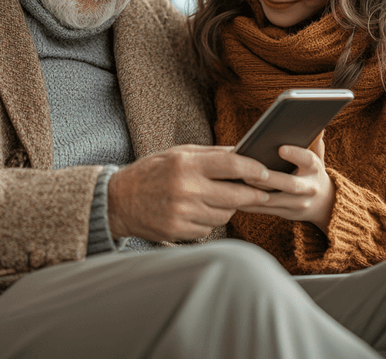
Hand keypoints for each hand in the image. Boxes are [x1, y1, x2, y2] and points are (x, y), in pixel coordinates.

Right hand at [107, 145, 271, 241]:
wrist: (119, 200)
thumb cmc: (152, 171)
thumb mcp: (178, 153)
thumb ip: (210, 154)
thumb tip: (243, 152)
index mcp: (186, 163)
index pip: (232, 165)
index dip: (254, 169)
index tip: (266, 172)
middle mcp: (186, 188)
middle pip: (236, 195)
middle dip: (253, 194)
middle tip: (262, 192)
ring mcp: (183, 213)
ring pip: (225, 214)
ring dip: (229, 207)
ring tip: (216, 198)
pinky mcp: (179, 231)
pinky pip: (209, 228)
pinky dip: (209, 220)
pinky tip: (197, 211)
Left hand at [238, 132, 334, 233]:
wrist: (324, 205)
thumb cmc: (312, 174)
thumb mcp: (316, 157)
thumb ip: (314, 143)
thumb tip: (319, 128)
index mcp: (314, 169)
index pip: (308, 160)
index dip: (296, 154)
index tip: (281, 149)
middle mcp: (308, 188)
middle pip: (289, 184)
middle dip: (268, 178)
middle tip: (247, 172)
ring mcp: (298, 203)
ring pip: (273, 200)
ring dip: (253, 193)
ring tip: (235, 183)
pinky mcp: (286, 213)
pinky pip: (264, 209)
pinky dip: (249, 203)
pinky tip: (233, 196)